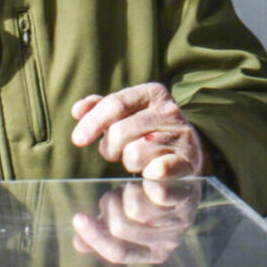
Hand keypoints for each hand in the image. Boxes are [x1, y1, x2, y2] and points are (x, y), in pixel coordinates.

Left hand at [69, 83, 210, 180]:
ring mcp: (182, 135)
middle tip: (116, 152)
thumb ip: (101, 108)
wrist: (188, 151)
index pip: (115, 103)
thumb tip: (77, 109)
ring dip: (129, 162)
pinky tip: (151, 171)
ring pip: (134, 154)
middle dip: (110, 148)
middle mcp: (169, 110)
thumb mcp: (128, 113)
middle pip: (120, 132)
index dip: (93, 122)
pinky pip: (158, 170)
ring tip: (137, 160)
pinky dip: (149, 174)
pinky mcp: (189, 161)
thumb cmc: (148, 130)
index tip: (77, 140)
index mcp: (152, 93)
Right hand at [73, 179, 198, 264]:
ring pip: (135, 207)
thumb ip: (104, 231)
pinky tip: (144, 175)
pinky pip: (158, 191)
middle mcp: (171, 240)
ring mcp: (181, 219)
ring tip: (134, 184)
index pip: (119, 253)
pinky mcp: (187, 194)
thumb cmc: (154, 200)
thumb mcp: (128, 219)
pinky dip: (143, 182)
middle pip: (122, 226)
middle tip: (117, 192)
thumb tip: (78, 244)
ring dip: (126, 190)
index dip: (95, 237)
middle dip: (110, 205)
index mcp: (155, 252)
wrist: (188, 174)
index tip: (78, 218)